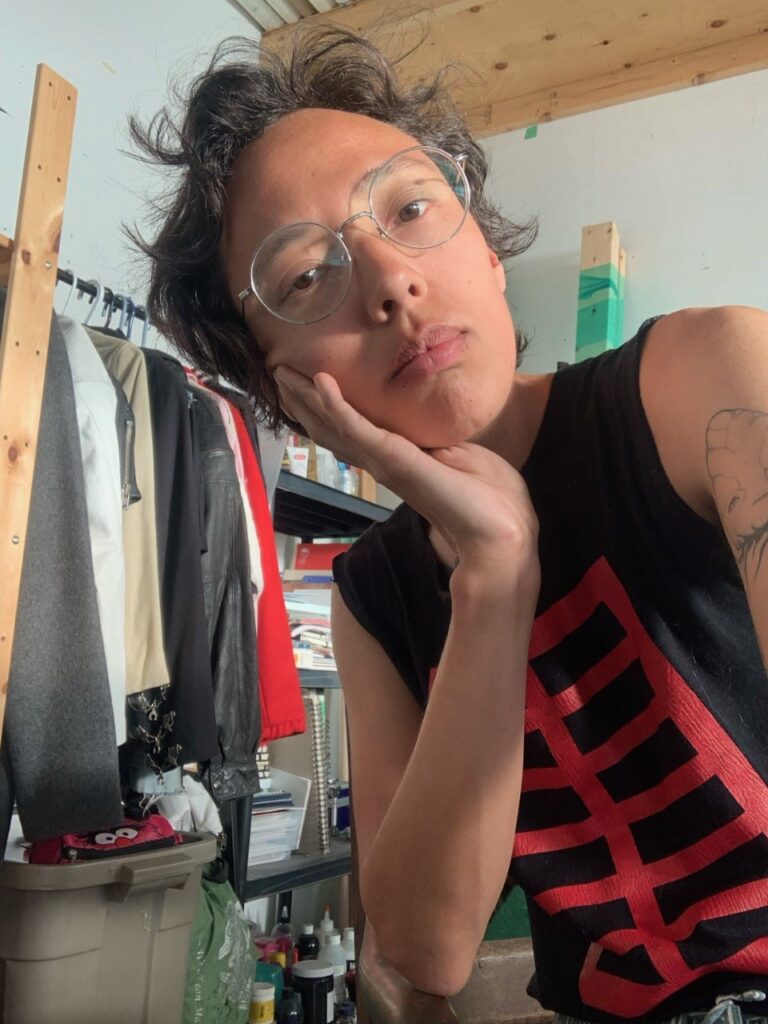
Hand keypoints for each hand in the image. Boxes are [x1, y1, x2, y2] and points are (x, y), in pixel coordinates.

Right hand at [274, 366, 539, 591]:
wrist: (499, 535)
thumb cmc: (489, 500)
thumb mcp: (460, 457)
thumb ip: (435, 443)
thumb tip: (431, 431)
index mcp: (397, 459)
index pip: (350, 431)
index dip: (325, 408)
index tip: (307, 381)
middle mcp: (382, 462)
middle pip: (330, 429)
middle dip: (302, 402)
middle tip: (277, 373)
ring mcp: (385, 463)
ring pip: (334, 428)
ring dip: (306, 399)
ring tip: (283, 374)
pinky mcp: (395, 462)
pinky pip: (357, 429)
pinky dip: (337, 406)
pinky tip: (319, 383)